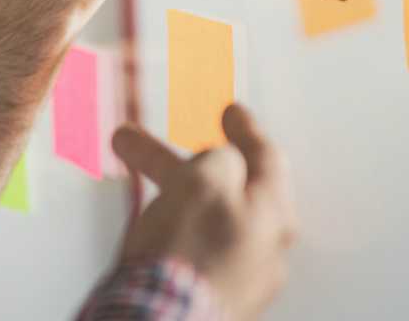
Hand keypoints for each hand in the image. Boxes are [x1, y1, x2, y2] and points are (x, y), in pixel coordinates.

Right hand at [111, 104, 296, 320]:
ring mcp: (242, 278)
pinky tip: (153, 225)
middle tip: (163, 139)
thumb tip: (222, 164)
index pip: (266, 158)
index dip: (244, 129)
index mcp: (273, 214)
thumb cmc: (188, 251)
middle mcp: (266, 248)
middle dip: (192, 160)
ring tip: (135, 175)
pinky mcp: (214, 298)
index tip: (231, 109)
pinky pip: (198, 247)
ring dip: (175, 190)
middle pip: (232, 188)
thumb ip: (219, 160)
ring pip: (209, 217)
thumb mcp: (204, 180)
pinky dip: (176, 225)